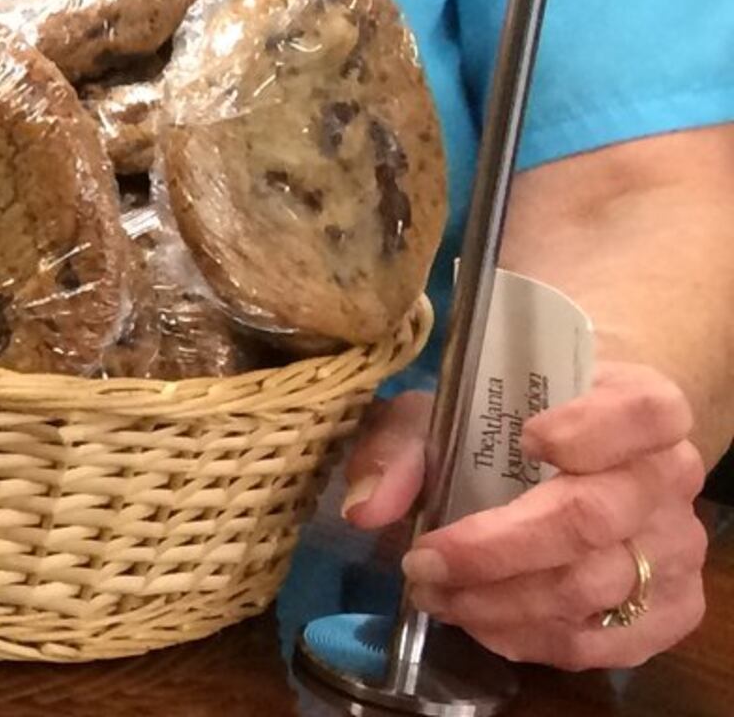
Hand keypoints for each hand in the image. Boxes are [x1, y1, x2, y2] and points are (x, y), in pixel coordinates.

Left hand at [340, 361, 710, 668]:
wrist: (580, 460)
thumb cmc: (506, 425)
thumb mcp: (447, 411)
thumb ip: (402, 445)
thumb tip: (367, 508)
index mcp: (639, 403)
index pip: (642, 413)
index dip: (589, 430)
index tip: (527, 440)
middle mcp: (671, 475)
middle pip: (594, 517)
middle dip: (493, 550)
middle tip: (421, 564)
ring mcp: (677, 546)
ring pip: (592, 587)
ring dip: (499, 603)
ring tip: (434, 595)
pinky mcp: (671, 608)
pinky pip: (604, 641)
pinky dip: (531, 639)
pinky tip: (481, 622)